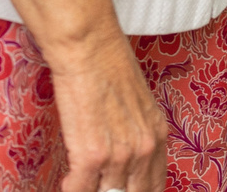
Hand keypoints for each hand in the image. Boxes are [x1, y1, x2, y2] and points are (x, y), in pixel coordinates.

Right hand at [49, 38, 171, 191]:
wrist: (89, 49)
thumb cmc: (108, 64)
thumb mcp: (138, 103)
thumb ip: (136, 133)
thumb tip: (125, 154)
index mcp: (156, 136)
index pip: (154, 185)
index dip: (137, 191)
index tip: (124, 189)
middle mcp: (143, 150)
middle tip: (102, 186)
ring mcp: (119, 157)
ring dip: (92, 189)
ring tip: (84, 179)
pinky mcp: (91, 157)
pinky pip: (80, 190)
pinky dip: (72, 189)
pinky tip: (70, 180)